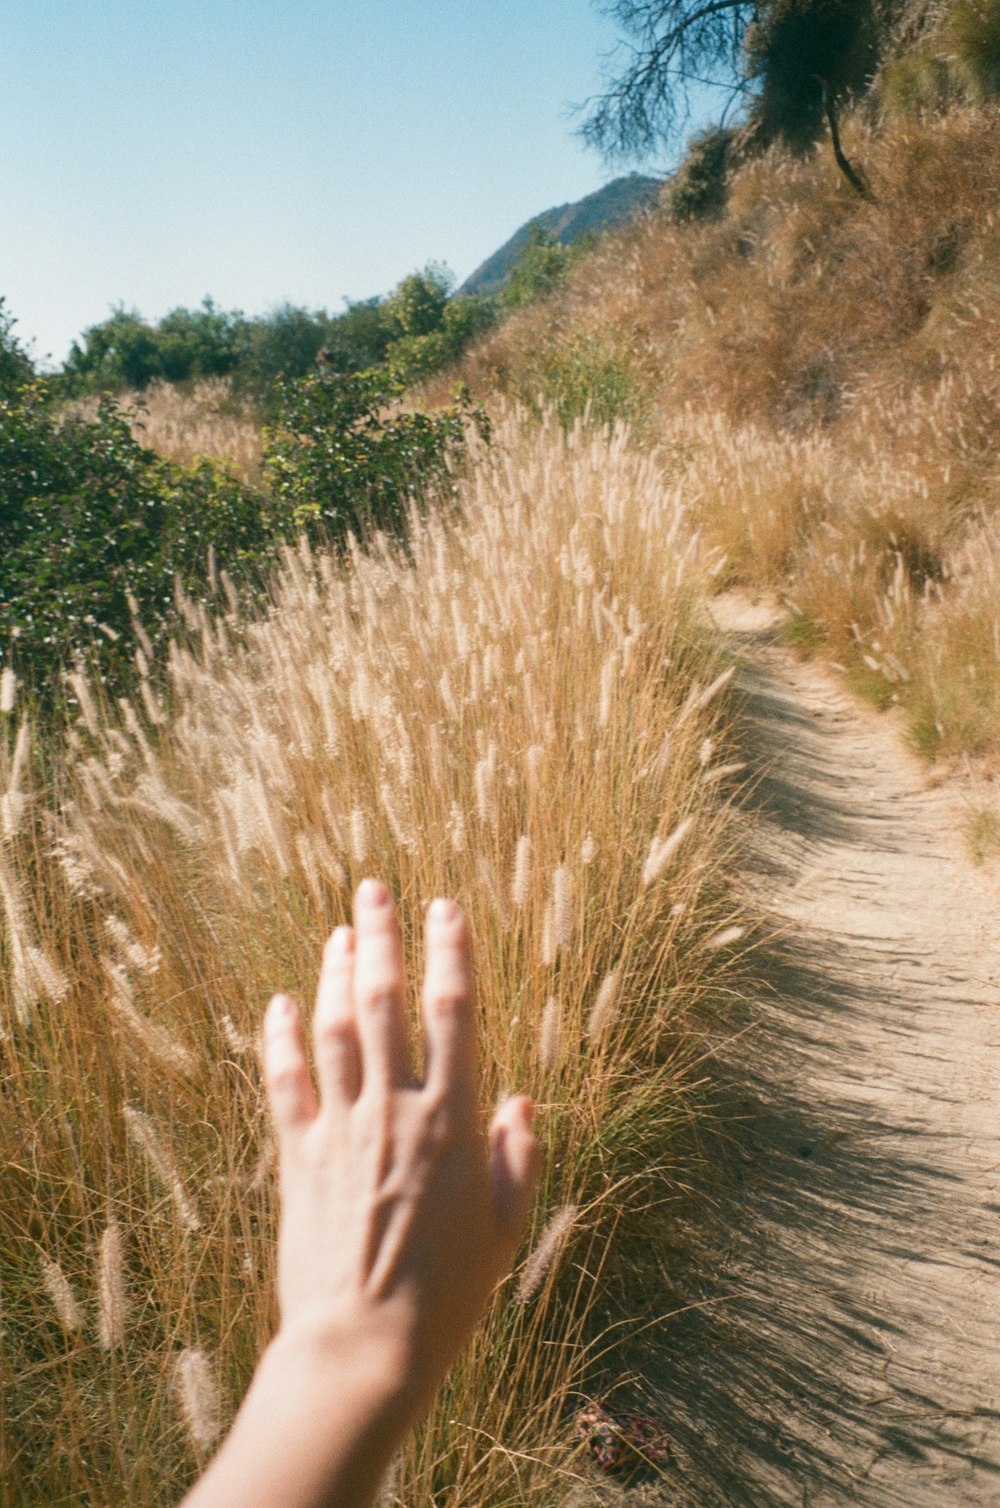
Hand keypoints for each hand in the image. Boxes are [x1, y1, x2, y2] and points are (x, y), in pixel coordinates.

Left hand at [262, 879, 540, 1413]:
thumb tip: (519, 1100)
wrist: (364, 1345)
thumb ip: (516, 1156)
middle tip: (373, 888)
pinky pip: (286, 1083)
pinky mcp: (300, 1156)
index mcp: (450, 1119)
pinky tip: (281, 1003)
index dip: (451, 953)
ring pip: (335, 1029)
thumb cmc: (448, 1294)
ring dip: (336, 974)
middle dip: (381, 938)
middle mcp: (393, 1108)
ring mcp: (341, 1128)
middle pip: (383, 1002)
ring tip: (340, 930)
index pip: (453, 1013)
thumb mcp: (504, 1227)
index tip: (447, 907)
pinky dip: (280, 1038)